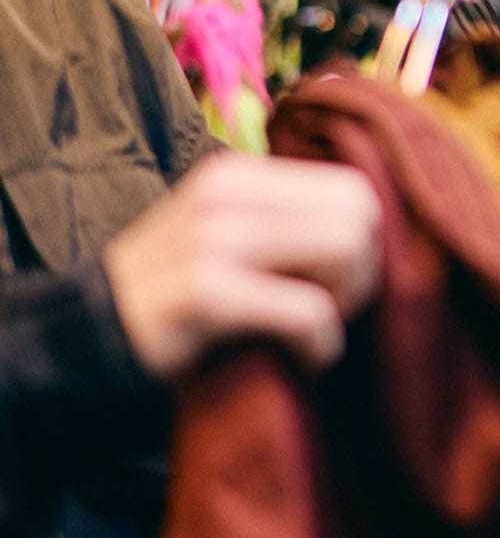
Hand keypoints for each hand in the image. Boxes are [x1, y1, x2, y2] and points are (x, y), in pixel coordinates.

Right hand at [103, 154, 381, 380]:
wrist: (87, 341)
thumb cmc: (177, 297)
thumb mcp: (228, 237)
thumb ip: (287, 221)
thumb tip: (375, 226)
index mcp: (237, 175)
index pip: (352, 187)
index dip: (364, 240)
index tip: (335, 283)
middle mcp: (226, 194)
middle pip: (358, 215)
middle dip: (362, 272)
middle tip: (331, 312)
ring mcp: (213, 238)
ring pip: (344, 249)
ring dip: (345, 305)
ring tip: (314, 334)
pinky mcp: (205, 292)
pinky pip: (310, 312)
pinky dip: (321, 346)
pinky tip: (301, 362)